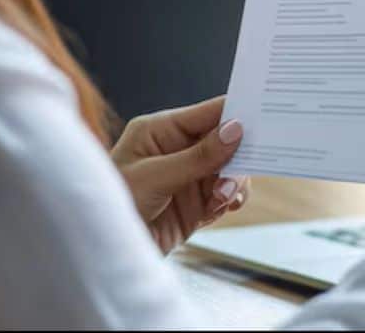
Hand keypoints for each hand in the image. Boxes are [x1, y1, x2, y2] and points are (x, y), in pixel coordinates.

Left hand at [110, 96, 250, 252]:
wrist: (102, 252)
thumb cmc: (113, 205)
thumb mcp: (154, 177)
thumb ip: (197, 156)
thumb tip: (234, 130)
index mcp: (161, 130)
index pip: (207, 113)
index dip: (236, 112)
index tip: (262, 116)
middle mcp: (177, 149)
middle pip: (225, 141)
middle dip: (238, 155)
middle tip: (240, 171)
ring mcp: (188, 176)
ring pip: (230, 169)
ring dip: (234, 182)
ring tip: (223, 198)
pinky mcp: (195, 202)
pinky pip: (226, 193)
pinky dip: (230, 200)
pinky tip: (221, 208)